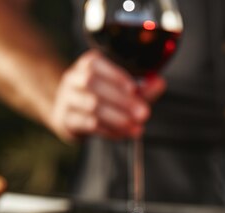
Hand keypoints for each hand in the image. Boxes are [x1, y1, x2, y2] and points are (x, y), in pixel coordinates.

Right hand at [48, 50, 165, 141]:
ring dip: (117, 118)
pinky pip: (85, 124)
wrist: (72, 113)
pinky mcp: (65, 119)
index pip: (97, 65)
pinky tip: (121, 134)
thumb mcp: (124, 89)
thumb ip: (142, 87)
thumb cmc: (103, 97)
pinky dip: (106, 130)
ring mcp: (67, 98)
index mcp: (89, 64)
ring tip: (136, 128)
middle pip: (93, 84)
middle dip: (122, 100)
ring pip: (90, 105)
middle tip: (143, 114)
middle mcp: (74, 78)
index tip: (134, 88)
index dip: (115, 76)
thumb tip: (159, 83)